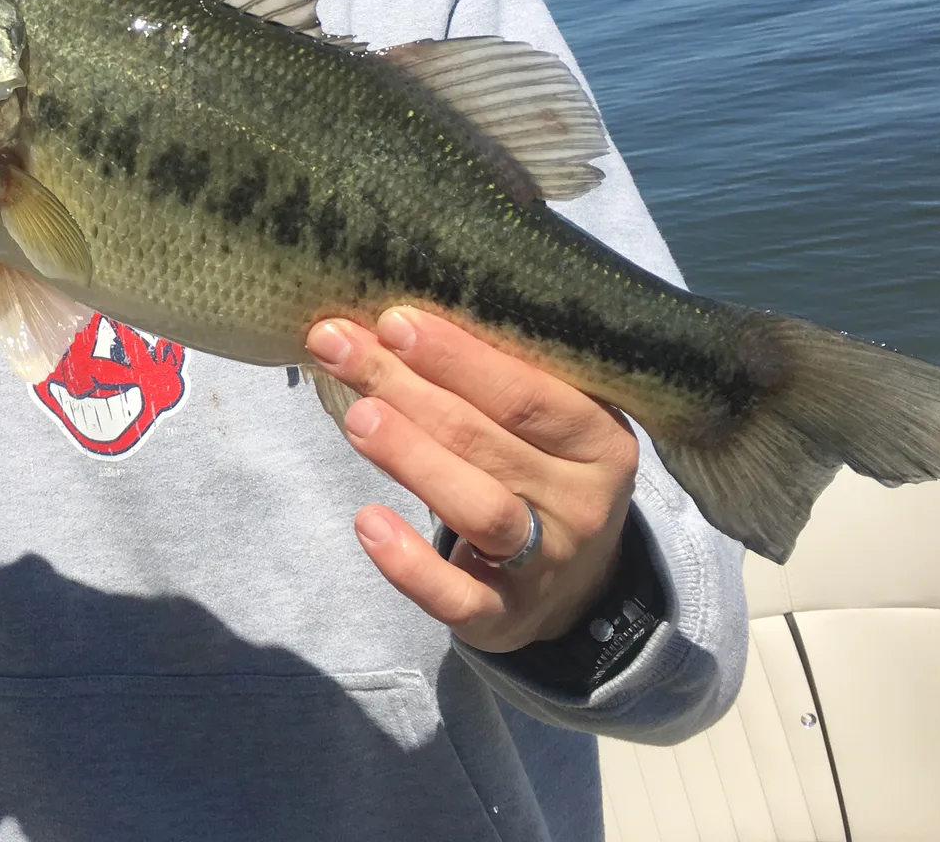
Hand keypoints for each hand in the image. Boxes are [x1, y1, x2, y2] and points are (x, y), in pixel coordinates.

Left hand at [306, 307, 638, 652]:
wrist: (578, 586)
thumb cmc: (541, 474)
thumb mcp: (546, 425)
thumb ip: (496, 378)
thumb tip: (394, 321)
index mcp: (600, 440)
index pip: (527, 393)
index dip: (457, 356)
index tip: (393, 320)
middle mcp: (582, 503)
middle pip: (487, 441)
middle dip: (406, 388)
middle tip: (339, 347)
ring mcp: (547, 566)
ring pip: (480, 509)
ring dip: (414, 458)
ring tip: (358, 418)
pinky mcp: (506, 619)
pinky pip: (459, 597)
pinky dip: (411, 565)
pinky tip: (368, 522)